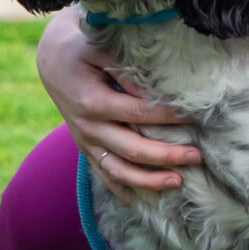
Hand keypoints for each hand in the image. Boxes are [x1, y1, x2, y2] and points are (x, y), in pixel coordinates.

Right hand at [35, 7, 198, 192]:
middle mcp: (88, 127)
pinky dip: (120, 189)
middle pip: (132, 150)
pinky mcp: (85, 147)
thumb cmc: (81, 48)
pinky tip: (138, 201)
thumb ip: (126, 71)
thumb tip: (154, 93)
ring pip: (118, 170)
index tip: (194, 117)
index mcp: (93, 102)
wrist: (51, 59)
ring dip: (148, 180)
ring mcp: (85, 141)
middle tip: (197, 156)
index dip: (168, 117)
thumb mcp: (101, 49)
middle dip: (167, 156)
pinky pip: (102, 173)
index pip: (138, 113)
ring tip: (177, 182)